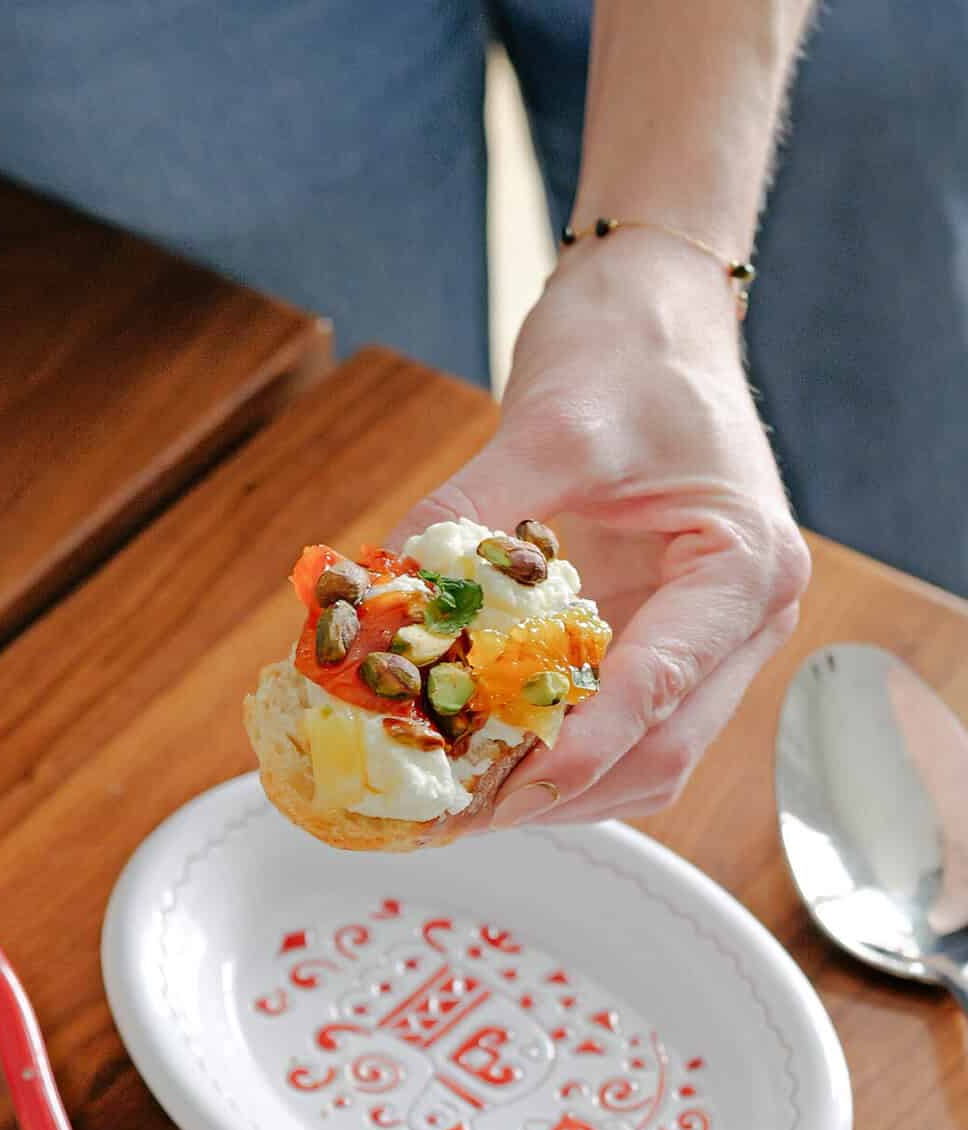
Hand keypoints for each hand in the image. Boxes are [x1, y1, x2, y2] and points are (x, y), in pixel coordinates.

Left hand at [390, 229, 809, 829]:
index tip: (499, 787)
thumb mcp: (550, 421)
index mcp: (745, 568)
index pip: (662, 688)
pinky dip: (548, 758)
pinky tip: (477, 760)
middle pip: (660, 753)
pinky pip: (614, 735)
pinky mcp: (663, 650)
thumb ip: (473, 511)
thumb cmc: (627, 354)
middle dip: (554, 792)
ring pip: (642, 765)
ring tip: (451, 803)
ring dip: (549, 793)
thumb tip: (384, 595)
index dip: (578, 750)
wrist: (653, 316)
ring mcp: (709, 647)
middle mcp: (745, 623)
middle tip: (450, 814)